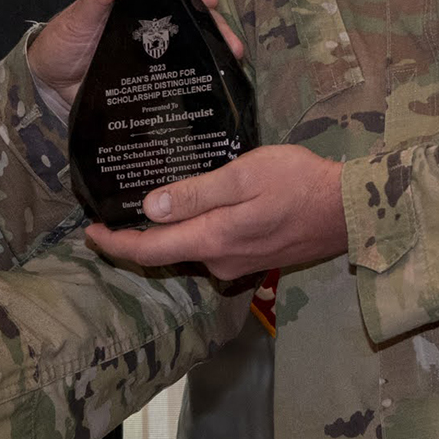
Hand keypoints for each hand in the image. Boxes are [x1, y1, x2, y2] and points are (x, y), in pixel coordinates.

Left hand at [28, 0, 243, 108]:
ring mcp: (159, 47)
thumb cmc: (62, 41)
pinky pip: (185, 71)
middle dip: (218, 21)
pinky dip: (204, 74)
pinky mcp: (157, 75)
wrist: (50, 83)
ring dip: (218, 48)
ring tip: (233, 61)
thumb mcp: (79, 17)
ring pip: (197, 40)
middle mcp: (155, 17)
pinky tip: (218, 83)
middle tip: (228, 40)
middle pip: (196, 9)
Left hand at [85, 146, 346, 279]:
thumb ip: (196, 194)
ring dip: (167, 231)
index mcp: (212, 240)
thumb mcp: (243, 176)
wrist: (349, 209)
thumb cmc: (297, 182)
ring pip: (190, 248)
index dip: (115, 243)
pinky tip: (193, 208)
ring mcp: (238, 263)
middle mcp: (219, 261)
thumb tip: (150, 209)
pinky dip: (194, 230)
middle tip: (113, 209)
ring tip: (150, 201)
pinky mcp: (254, 257)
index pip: (149, 251)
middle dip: (136, 236)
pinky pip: (212, 246)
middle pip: (166, 252)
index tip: (89, 230)